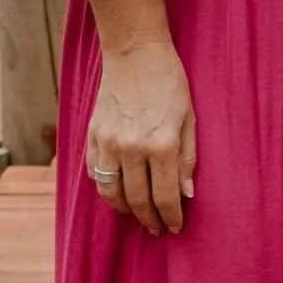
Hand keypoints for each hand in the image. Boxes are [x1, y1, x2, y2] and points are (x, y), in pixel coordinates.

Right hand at [87, 38, 195, 233]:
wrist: (135, 53)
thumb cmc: (169, 82)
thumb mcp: (189, 118)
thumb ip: (187, 158)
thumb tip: (186, 194)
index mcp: (161, 144)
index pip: (166, 195)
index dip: (171, 216)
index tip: (175, 227)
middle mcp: (131, 149)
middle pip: (138, 200)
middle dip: (149, 219)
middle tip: (157, 228)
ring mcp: (108, 144)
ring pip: (111, 193)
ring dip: (125, 210)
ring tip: (138, 215)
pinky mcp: (92, 137)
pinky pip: (94, 175)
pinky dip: (106, 189)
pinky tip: (118, 193)